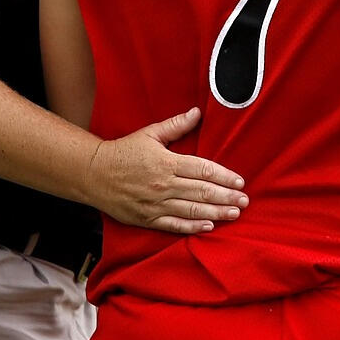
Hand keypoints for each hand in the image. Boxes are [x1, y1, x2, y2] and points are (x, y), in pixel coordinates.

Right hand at [87, 107, 248, 233]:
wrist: (95, 173)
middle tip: (245, 201)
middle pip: (202, 192)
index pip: (202, 170)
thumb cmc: (124, 151)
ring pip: (192, 210)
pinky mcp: (148, 218)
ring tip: (234, 214)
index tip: (240, 181)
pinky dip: (193, 226)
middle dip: (226, 197)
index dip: (224, 176)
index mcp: (166, 162)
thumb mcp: (150, 133)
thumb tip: (197, 113)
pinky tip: (208, 226)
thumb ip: (176, 125)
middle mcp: (164, 185)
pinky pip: (174, 225)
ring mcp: (156, 204)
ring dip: (216, 213)